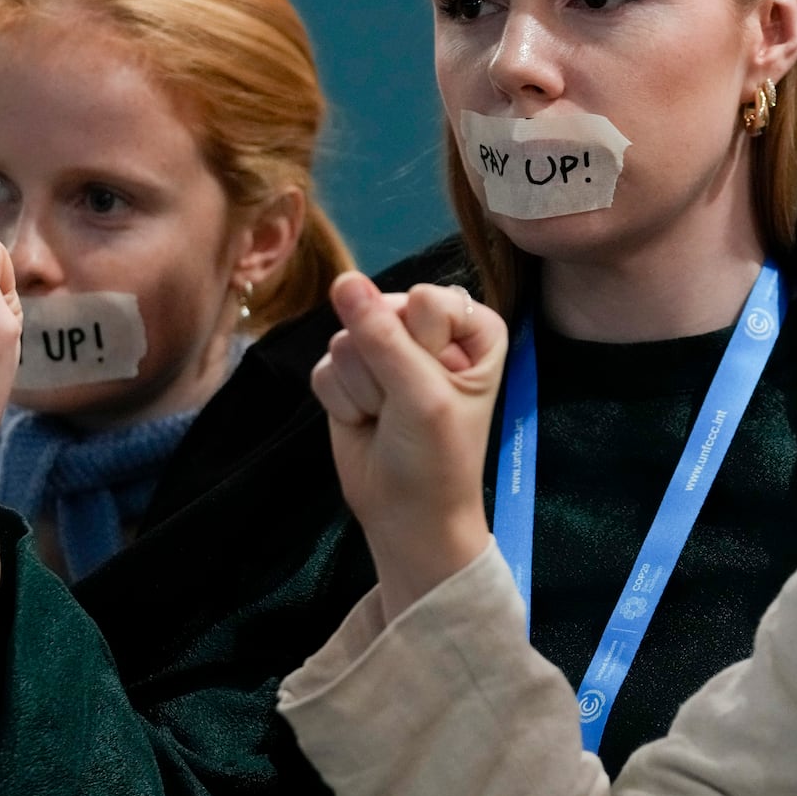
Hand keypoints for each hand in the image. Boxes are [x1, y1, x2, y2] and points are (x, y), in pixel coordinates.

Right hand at [311, 273, 506, 619]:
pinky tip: (364, 422)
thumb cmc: (435, 458)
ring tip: (387, 419)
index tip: (437, 389)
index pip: (427, 299)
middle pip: (380, 311)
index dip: (423, 347)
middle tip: (407, 410)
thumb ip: (381, 336)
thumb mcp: (420, 396)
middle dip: (385, 367)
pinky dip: (341, 400)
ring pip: (346, 338)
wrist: (406, 516)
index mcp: (471, 326)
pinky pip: (325, 364)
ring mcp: (385, 348)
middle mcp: (429, 329)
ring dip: (362, 389)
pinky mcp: (349, 372)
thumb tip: (342, 279)